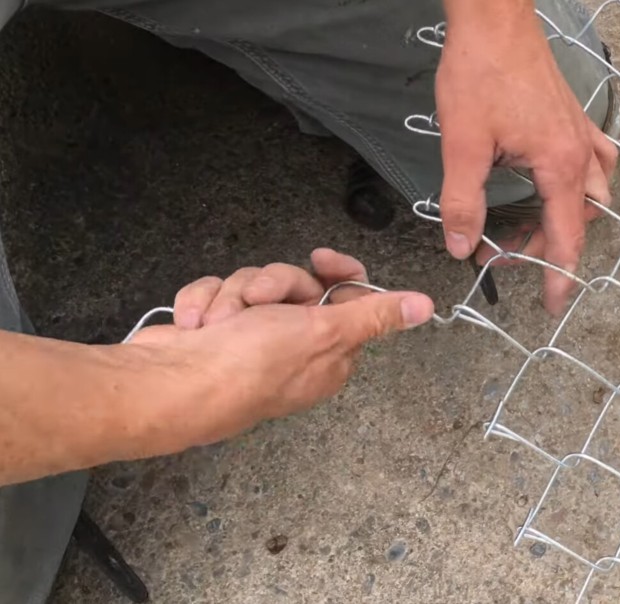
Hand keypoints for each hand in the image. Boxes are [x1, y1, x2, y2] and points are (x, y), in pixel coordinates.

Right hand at [126, 249, 433, 447]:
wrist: (170, 385)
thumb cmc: (248, 366)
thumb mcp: (326, 334)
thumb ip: (374, 317)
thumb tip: (424, 308)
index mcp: (330, 352)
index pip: (348, 295)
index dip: (335, 272)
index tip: (320, 259)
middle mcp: (293, 347)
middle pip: (296, 284)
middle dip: (271, 284)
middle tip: (257, 302)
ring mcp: (249, 339)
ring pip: (252, 284)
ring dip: (231, 296)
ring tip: (220, 323)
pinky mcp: (212, 332)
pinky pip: (215, 293)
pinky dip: (203, 303)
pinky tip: (195, 325)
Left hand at [436, 20, 617, 315]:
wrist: (494, 18)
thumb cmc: (479, 73)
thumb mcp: (463, 144)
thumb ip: (463, 201)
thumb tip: (460, 246)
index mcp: (559, 166)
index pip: (566, 238)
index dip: (559, 276)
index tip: (554, 305)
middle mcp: (580, 153)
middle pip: (580, 219)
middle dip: (546, 244)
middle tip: (500, 249)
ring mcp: (581, 131)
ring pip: (593, 191)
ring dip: (566, 214)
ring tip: (527, 221)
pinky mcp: (573, 115)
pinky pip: (596, 158)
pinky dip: (584, 179)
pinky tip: (560, 177)